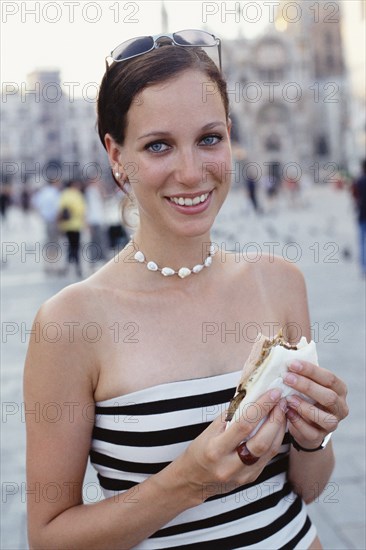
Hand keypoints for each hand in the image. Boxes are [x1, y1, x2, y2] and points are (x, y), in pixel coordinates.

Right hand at [178, 388, 286, 502]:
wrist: (193, 481)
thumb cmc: (199, 451)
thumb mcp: (208, 431)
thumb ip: (230, 416)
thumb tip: (251, 397)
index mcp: (216, 449)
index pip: (244, 425)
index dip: (261, 407)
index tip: (273, 393)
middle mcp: (230, 465)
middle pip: (262, 441)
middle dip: (276, 418)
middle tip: (281, 401)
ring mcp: (242, 475)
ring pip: (270, 450)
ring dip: (279, 428)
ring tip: (282, 411)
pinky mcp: (251, 478)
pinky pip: (268, 457)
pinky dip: (275, 439)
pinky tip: (276, 427)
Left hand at [284, 360, 348, 449]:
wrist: (306, 424)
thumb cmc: (306, 397)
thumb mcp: (308, 384)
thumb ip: (302, 373)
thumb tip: (285, 358)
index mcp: (339, 389)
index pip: (329, 378)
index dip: (310, 370)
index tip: (291, 364)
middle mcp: (340, 407)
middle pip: (328, 396)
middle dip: (306, 386)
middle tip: (286, 377)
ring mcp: (332, 424)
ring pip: (324, 417)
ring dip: (304, 407)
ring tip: (288, 398)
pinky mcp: (319, 437)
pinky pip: (310, 432)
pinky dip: (297, 421)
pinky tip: (286, 412)